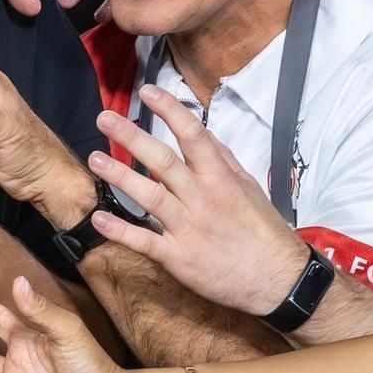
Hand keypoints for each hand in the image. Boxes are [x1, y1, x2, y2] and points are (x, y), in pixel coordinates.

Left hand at [84, 89, 309, 317]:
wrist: (276, 280)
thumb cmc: (263, 232)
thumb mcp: (249, 188)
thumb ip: (223, 160)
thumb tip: (202, 134)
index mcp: (221, 179)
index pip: (193, 135)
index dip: (169, 111)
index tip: (147, 92)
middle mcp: (203, 199)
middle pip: (163, 162)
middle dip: (132, 137)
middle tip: (104, 119)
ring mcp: (190, 229)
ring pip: (150, 197)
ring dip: (120, 176)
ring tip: (95, 159)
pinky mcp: (180, 258)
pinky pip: (146, 242)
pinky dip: (121, 231)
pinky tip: (99, 218)